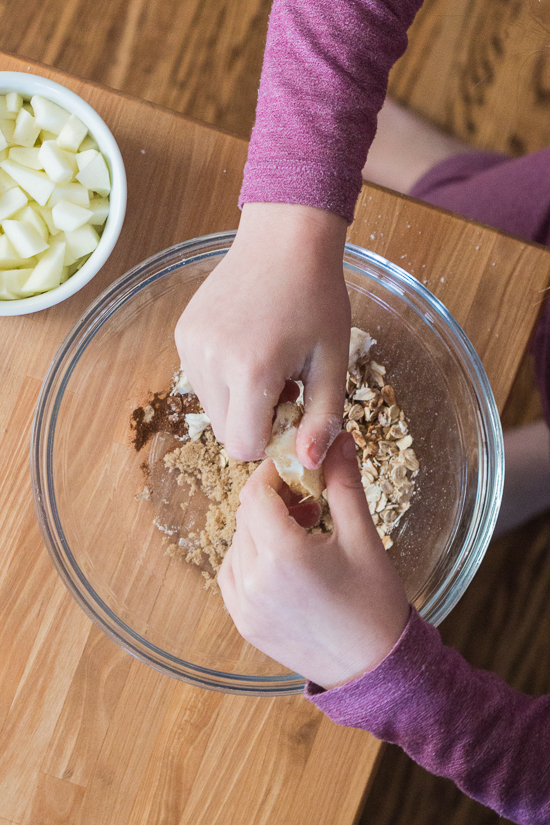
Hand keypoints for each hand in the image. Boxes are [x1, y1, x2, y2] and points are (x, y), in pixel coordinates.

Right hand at [175, 202, 349, 468]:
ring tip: (266, 363)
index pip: (244, 446)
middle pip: (226, 432)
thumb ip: (321, 419)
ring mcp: (191, 345)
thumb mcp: (332, 362)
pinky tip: (247, 347)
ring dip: (239, 401)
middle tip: (284, 385)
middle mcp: (210, 361)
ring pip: (212, 408)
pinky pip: (201, 380)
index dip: (271, 440)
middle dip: (256, 421)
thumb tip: (306, 464)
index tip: (293, 412)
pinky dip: (224, 378)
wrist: (285, 239)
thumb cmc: (318, 298)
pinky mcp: (182, 334)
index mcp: (250, 372)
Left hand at [218, 432, 409, 689]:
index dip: (274, 475)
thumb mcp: (362, 537)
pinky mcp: (243, 623)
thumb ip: (344, 483)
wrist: (374, 670)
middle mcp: (254, 581)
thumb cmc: (374, 604)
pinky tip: (284, 562)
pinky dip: (252, 558)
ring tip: (303, 537)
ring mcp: (243, 606)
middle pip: (246, 515)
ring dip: (263, 529)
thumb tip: (338, 438)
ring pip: (238, 542)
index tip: (297, 472)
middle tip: (311, 505)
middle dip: (274, 501)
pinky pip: (234, 573)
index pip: (256, 493)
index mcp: (283, 556)